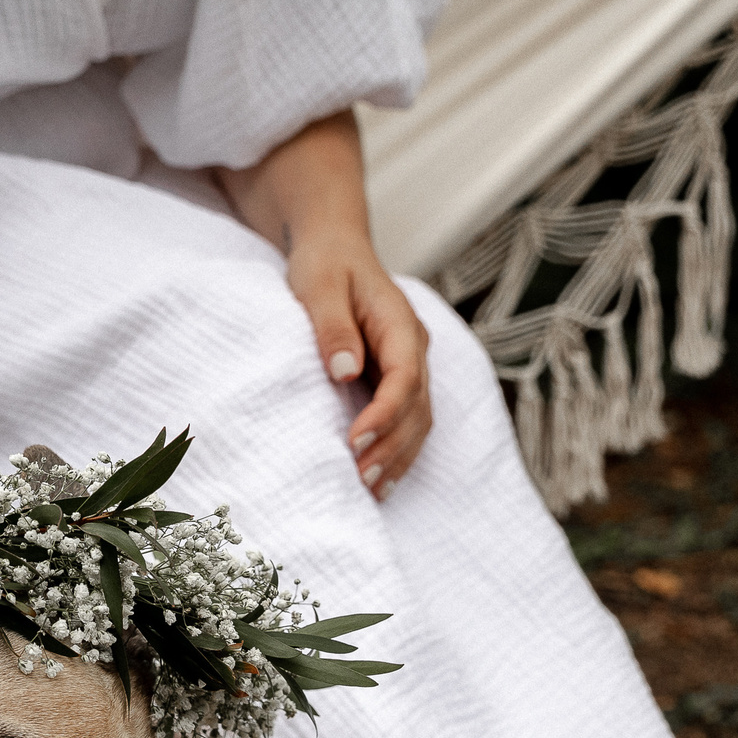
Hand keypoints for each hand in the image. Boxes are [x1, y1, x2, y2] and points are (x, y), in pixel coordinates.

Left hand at [286, 226, 431, 498]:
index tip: (355, 442)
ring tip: (372, 492)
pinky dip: (396, 450)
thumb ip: (332, 326)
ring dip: (398, 456)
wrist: (333, 246)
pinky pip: (406, 420)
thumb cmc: (324, 262)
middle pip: (417, 406)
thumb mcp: (320, 285)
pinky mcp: (395, 378)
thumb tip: (345, 371)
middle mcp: (413, 348)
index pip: (404, 376)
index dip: (384, 414)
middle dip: (393, 446)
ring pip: (417, 419)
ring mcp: (408, 365)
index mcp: (400, 323)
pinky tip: (380, 480)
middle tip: (363, 481)